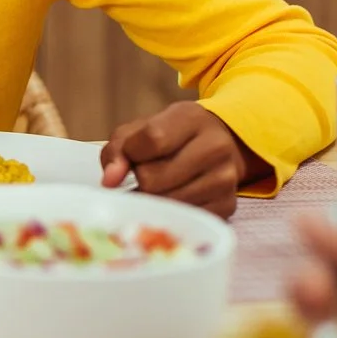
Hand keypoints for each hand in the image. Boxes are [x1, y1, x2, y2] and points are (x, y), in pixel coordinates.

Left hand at [100, 102, 263, 216]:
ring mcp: (225, 179)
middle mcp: (215, 147)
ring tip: (158, 187)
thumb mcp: (142, 129)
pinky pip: (181, 219)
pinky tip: (172, 199)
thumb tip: (110, 181)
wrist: (218, 147)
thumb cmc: (171, 137)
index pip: (153, 139)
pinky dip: (169, 213)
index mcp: (193, 118)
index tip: (131, 156)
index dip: (131, 153)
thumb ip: (118, 149)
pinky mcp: (226, 207)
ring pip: (165, 203)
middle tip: (146, 173)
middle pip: (153, 179)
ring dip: (152, 199)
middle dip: (140, 179)